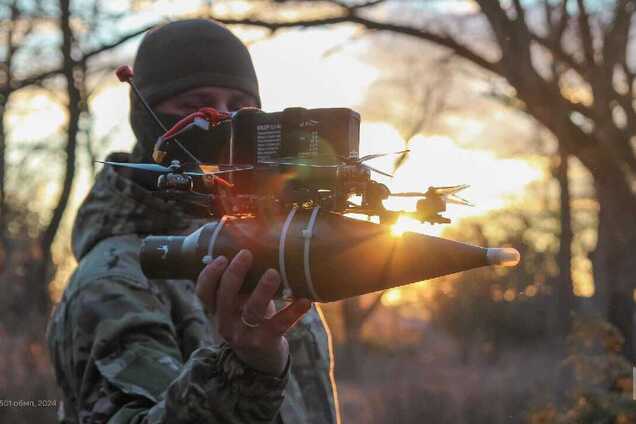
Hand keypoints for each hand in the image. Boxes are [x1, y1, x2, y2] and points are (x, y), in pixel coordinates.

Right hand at [195, 250, 310, 375]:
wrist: (262, 361)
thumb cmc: (252, 320)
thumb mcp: (241, 304)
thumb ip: (243, 284)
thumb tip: (257, 241)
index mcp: (219, 311)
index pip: (203, 293)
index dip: (209, 275)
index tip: (220, 257)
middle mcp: (227, 323)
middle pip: (225, 297)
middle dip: (235, 274)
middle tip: (247, 254)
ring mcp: (246, 335)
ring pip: (252, 311)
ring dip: (262, 290)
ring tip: (274, 273)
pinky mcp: (267, 342)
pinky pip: (279, 325)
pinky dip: (293, 312)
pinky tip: (305, 300)